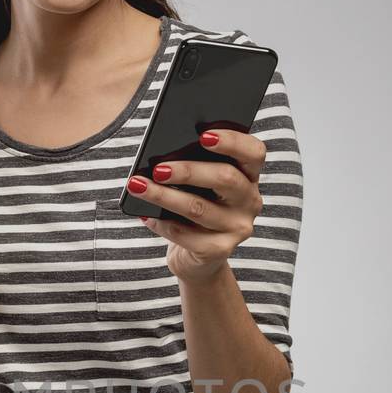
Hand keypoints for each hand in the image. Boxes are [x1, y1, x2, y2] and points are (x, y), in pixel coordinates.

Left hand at [127, 124, 265, 283]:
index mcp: (249, 175)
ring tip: (138, 185)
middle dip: (188, 170)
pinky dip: (161, 223)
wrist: (197, 258)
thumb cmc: (195, 208)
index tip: (203, 135)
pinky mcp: (219, 250)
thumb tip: (162, 155)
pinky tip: (145, 215)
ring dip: (163, 196)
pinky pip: (184, 233)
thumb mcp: (198, 185)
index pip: (253, 152)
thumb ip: (193, 165)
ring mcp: (238, 227)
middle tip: (158, 168)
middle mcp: (250, 200)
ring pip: (197, 207)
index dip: (232, 141)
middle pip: (225, 178)